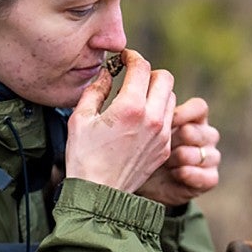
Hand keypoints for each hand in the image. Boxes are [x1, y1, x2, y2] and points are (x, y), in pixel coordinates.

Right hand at [66, 49, 175, 193]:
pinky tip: (141, 121)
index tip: (124, 58)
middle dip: (149, 73)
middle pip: (165, 78)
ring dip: (157, 93)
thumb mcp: (80, 118)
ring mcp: (162, 135)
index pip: (142, 67)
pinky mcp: (164, 148)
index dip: (132, 57)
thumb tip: (107, 74)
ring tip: (138, 100)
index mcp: (131, 107)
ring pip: (171, 98)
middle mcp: (152, 118)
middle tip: (134, 78)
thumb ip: (95, 90)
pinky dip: (159, 113)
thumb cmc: (83, 157)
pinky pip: (169, 120)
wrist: (98, 195)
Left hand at [134, 96, 220, 206]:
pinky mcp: (209, 179)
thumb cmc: (136, 149)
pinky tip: (176, 173)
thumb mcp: (139, 126)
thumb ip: (145, 107)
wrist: (137, 182)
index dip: (184, 112)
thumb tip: (138, 91)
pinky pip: (210, 176)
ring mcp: (209, 158)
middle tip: (164, 143)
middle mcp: (204, 136)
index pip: (199, 108)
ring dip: (184, 156)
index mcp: (191, 119)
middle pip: (205, 131)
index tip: (165, 119)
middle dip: (181, 137)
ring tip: (165, 162)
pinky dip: (191, 174)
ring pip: (208, 154)